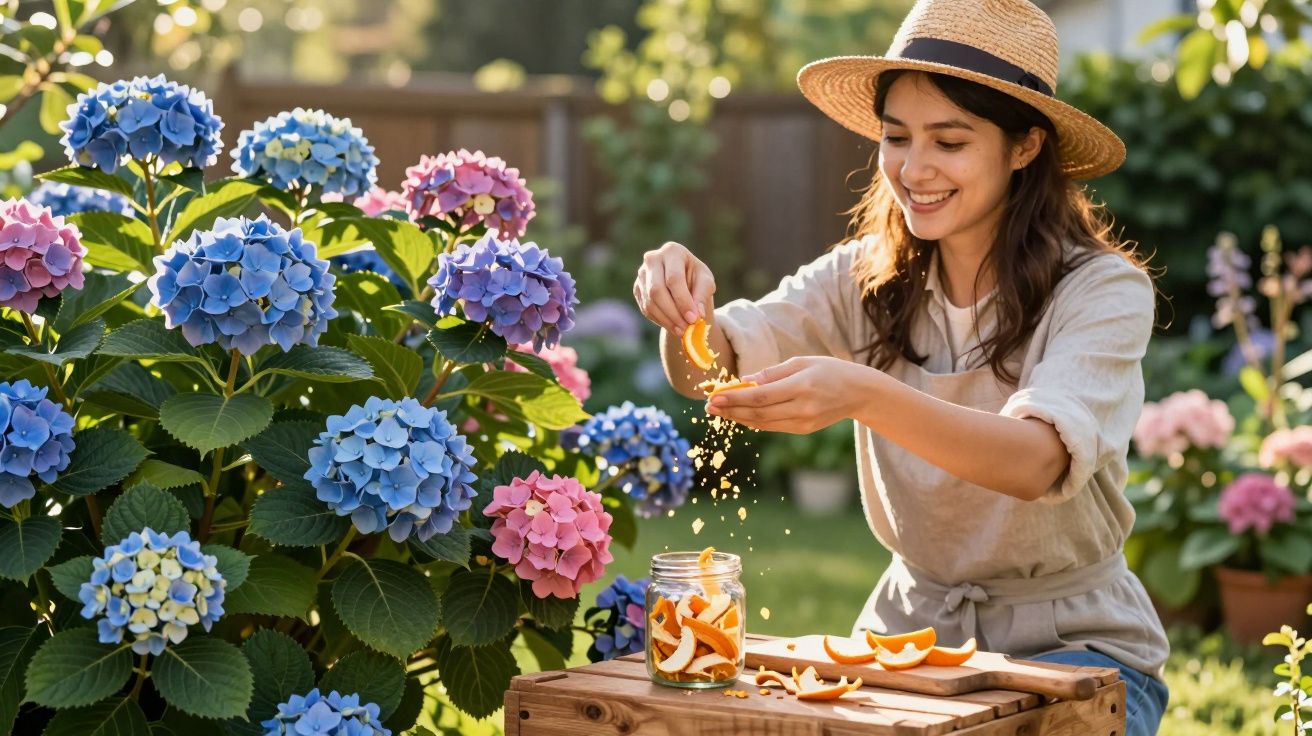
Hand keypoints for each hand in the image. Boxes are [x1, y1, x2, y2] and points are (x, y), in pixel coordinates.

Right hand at [633, 241, 715, 334]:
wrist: (682, 279)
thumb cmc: (696, 277)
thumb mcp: (705, 281)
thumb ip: (702, 295)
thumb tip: (698, 314)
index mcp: (672, 251)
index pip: (674, 279)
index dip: (683, 301)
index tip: (694, 318)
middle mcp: (652, 259)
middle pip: (657, 290)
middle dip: (673, 313)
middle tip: (687, 328)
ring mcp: (642, 274)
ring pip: (650, 302)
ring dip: (667, 320)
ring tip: (682, 331)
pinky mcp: (637, 288)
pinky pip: (646, 308)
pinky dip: (660, 320)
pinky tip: (673, 325)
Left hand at [706, 356, 874, 432]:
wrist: (859, 392)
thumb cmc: (828, 370)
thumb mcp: (802, 362)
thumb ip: (772, 373)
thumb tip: (743, 382)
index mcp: (802, 386)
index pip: (761, 396)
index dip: (735, 399)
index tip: (714, 397)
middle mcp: (803, 407)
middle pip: (759, 413)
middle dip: (731, 410)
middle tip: (709, 407)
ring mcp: (804, 422)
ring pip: (764, 424)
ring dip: (738, 418)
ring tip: (719, 412)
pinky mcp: (804, 429)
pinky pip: (773, 427)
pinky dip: (754, 422)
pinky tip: (739, 416)